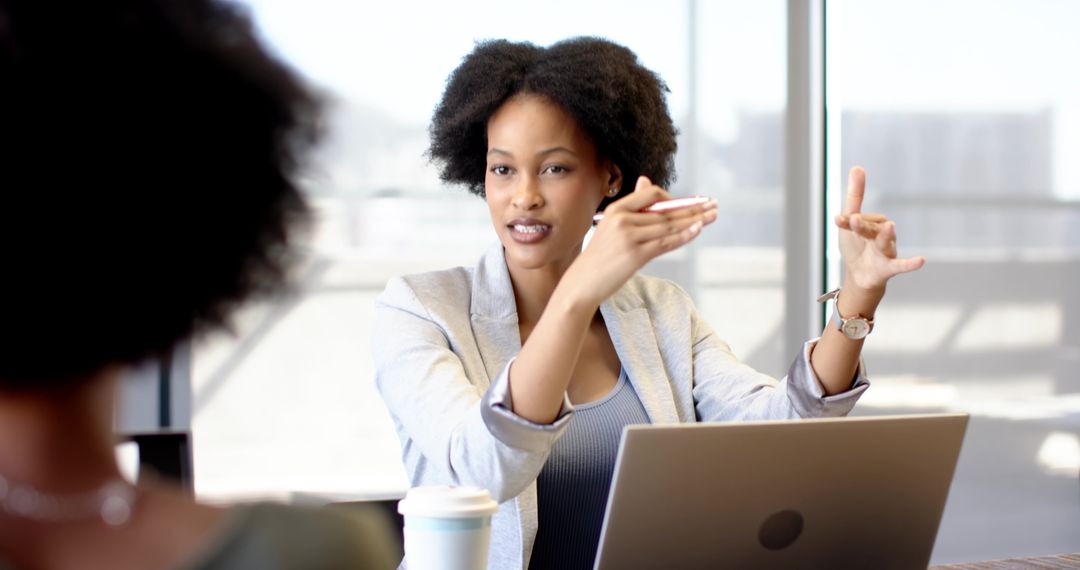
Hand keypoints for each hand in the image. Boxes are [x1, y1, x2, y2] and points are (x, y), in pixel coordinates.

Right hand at [565, 176, 716, 306]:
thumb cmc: (600, 255)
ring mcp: (629, 237)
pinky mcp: (635, 255)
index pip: (652, 194)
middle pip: (666, 210)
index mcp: (617, 209)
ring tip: (713, 215)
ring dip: (694, 220)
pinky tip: (698, 229)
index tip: (691, 203)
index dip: (674, 198)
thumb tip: (646, 181)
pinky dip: (684, 236)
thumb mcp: (612, 226)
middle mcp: (622, 219)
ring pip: (669, 226)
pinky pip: (665, 242)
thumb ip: (632, 206)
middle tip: (713, 205)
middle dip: (693, 208)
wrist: (583, 282)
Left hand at [834, 167, 924, 296]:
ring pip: (885, 241)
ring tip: (889, 226)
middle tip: (853, 221)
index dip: (847, 221)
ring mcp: (886, 250)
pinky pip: (902, 265)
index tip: (836, 219)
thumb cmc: (856, 246)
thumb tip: (858, 166)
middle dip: (862, 226)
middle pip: (872, 228)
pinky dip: (910, 263)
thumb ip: (855, 197)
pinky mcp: (889, 267)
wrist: (860, 275)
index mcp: (870, 225)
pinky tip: (921, 260)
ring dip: (885, 235)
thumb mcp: (850, 223)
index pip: (859, 219)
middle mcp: (880, 235)